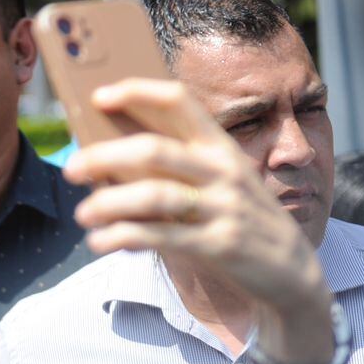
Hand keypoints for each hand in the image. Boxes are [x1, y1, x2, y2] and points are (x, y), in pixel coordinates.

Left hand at [64, 78, 326, 322]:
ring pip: (153, 196)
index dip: (137, 92)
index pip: (179, 101)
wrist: (291, 271)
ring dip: (109, 203)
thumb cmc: (238, 220)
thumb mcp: (219, 183)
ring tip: (83, 213)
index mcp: (221, 146)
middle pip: (154, 151)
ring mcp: (224, 207)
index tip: (98, 96)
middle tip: (71, 168)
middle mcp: (224, 170)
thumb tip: (107, 161)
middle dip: (105, 156)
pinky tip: (100, 241)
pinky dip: (123, 237)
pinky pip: (161, 236)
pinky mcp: (220, 244)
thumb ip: (176, 169)